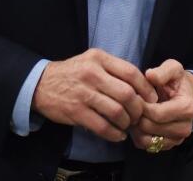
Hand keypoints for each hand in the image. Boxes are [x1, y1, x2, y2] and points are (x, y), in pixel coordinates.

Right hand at [32, 49, 158, 141]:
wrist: (41, 84)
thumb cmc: (72, 73)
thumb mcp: (92, 60)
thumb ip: (114, 69)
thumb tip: (141, 85)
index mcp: (98, 58)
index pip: (131, 72)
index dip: (145, 88)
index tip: (151, 98)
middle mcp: (92, 74)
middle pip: (127, 94)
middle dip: (138, 108)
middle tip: (139, 115)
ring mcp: (83, 93)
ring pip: (117, 111)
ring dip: (127, 122)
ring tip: (127, 125)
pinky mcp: (76, 112)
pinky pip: (103, 126)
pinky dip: (115, 134)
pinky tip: (118, 135)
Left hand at [129, 59, 192, 152]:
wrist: (184, 94)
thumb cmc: (176, 81)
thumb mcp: (173, 69)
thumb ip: (163, 71)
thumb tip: (150, 75)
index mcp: (187, 108)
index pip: (157, 114)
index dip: (142, 106)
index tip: (134, 96)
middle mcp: (185, 127)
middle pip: (151, 128)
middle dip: (137, 116)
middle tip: (130, 105)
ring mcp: (177, 139)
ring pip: (147, 140)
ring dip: (136, 127)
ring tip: (133, 112)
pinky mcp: (168, 145)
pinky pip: (147, 146)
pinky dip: (138, 136)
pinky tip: (137, 122)